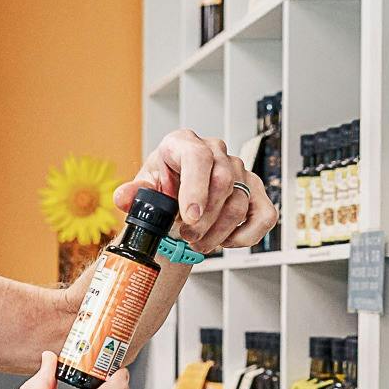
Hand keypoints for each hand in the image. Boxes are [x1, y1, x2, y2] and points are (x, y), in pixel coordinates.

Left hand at [114, 128, 277, 253]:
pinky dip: (246, 236)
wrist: (176, 192)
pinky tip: (225, 241)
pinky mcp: (256, 191)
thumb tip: (124, 197)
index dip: (195, 189)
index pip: (198, 158)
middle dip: (204, 219)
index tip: (189, 217)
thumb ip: (134, 193)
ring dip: (218, 233)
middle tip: (187, 237)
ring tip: (199, 244)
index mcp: (185, 144)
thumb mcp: (144, 186)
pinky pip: (264, 215)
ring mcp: (240, 171)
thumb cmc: (163, 184)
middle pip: (223, 183)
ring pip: (240, 204)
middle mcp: (217, 152)